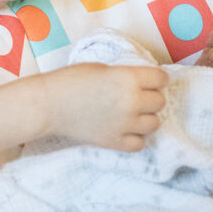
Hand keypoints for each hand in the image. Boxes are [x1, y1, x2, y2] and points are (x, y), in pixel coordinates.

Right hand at [45, 63, 167, 150]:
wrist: (51, 104)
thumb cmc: (73, 79)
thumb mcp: (104, 68)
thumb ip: (126, 76)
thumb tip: (142, 82)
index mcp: (129, 78)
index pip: (161, 79)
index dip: (157, 78)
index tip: (151, 79)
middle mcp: (132, 102)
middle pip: (159, 102)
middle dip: (151, 97)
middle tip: (138, 95)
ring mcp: (125, 125)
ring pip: (154, 124)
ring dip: (146, 117)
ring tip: (133, 113)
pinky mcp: (114, 142)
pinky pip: (140, 143)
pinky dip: (136, 137)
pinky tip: (126, 129)